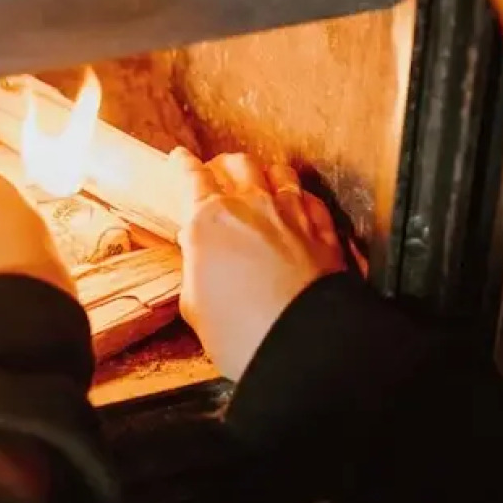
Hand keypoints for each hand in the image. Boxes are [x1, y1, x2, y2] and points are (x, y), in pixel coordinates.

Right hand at [172, 149, 357, 380]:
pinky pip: (310, 199)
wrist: (302, 343)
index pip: (192, 178)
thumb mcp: (195, 306)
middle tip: (217, 173)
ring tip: (260, 180)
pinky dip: (300, 197)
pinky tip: (298, 204)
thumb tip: (197, 254)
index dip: (183, 166)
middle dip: (223, 165)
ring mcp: (291, 215)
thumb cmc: (240, 332)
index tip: (179, 159)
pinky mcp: (323, 231)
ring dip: (264, 173)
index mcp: (209, 221)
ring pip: (278, 172)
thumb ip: (194, 270)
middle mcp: (251, 207)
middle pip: (237, 165)